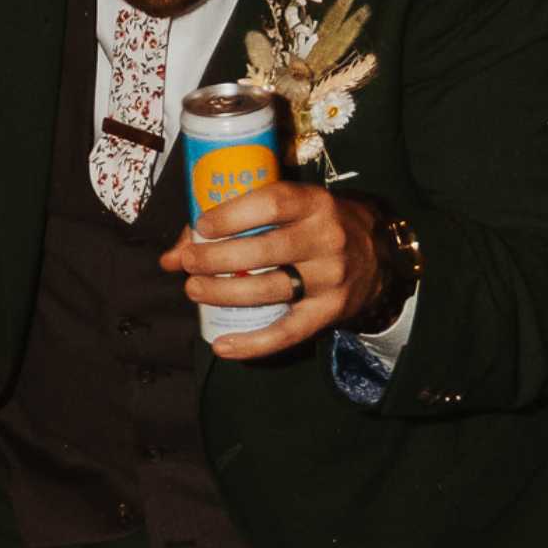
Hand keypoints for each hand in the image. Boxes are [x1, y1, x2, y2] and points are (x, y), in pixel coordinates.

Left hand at [164, 173, 388, 363]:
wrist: (377, 254)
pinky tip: (222, 345)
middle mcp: (327, 239)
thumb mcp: (286, 209)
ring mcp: (331, 278)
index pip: (272, 203)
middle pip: (264, 251)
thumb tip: (170, 256)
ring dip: (224, 293)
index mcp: (314, 203)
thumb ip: (228, 224)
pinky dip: (253, 343)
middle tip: (188, 264)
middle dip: (216, 259)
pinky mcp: (330, 311)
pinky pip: (288, 332)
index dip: (232, 215)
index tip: (201, 227)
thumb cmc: (311, 224)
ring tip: (194, 290)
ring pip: (270, 290)